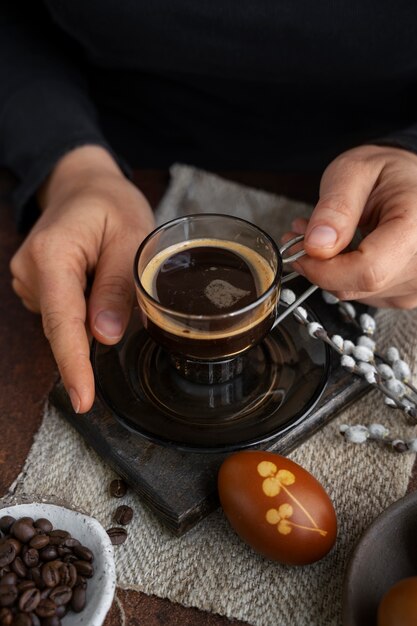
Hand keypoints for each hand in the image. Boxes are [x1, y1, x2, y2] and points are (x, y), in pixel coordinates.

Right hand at [10, 146, 154, 412]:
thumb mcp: (130, 237)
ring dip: (92, 311)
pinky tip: (93, 276)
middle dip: (95, 331)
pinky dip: (84, 306)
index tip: (83, 400)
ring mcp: (27, 279)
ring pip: (66, 321)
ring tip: (105, 267)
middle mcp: (30, 271)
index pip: (63, 322)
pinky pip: (64, 312)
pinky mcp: (35, 285)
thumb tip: (104, 337)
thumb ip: (117, 287)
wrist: (83, 186)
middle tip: (122, 287)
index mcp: (52, 255)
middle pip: (64, 325)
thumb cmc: (110, 204)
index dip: (74, 364)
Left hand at [287, 145, 416, 308]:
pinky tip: (342, 251)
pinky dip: (343, 277)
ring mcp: (416, 283)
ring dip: (329, 271)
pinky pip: (363, 295)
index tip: (300, 251)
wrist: (406, 181)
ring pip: (356, 293)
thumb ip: (335, 207)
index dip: (324, 269)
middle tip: (303, 236)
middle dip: (321, 266)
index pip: (368, 271)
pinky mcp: (405, 293)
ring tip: (323, 237)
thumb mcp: (354, 171)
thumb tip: (317, 246)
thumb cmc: (387, 173)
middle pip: (359, 286)